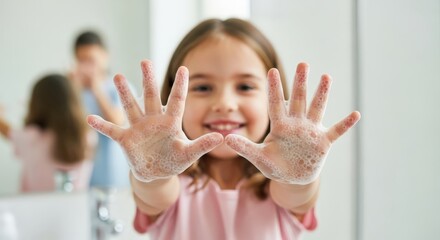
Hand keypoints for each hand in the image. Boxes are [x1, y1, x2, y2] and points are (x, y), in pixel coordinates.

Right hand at [87, 60, 222, 181]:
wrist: (157, 172)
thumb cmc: (174, 160)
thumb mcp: (189, 153)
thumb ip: (202, 145)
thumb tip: (221, 137)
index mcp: (170, 122)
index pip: (177, 101)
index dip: (181, 86)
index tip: (184, 68)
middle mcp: (153, 120)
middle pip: (150, 97)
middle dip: (148, 80)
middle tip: (145, 61)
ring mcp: (138, 128)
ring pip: (131, 107)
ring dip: (124, 93)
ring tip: (118, 76)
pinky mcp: (126, 139)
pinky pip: (112, 130)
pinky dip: (102, 125)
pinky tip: (90, 118)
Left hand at [225, 63, 360, 184]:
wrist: (292, 178)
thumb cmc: (275, 165)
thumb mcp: (259, 158)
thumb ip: (244, 148)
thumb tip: (226, 139)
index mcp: (280, 126)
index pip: (275, 104)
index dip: (274, 88)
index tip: (270, 71)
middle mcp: (296, 124)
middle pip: (298, 100)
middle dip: (300, 83)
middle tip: (303, 63)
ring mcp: (311, 132)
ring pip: (317, 109)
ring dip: (322, 94)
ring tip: (326, 77)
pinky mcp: (323, 143)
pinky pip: (336, 131)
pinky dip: (345, 124)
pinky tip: (355, 114)